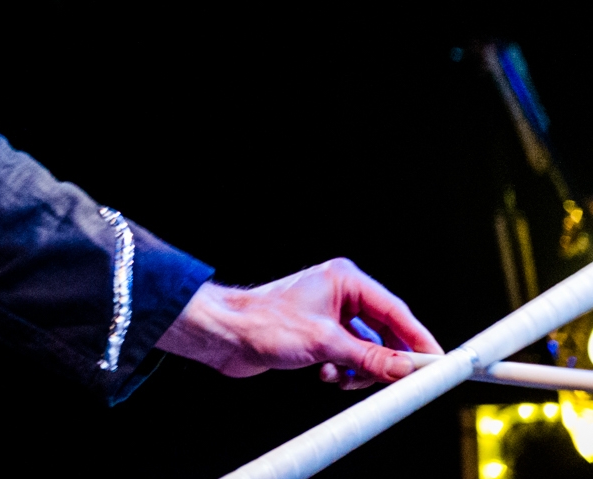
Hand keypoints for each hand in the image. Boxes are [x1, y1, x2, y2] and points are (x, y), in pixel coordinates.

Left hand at [158, 258, 443, 388]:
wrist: (224, 335)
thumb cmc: (263, 323)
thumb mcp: (325, 344)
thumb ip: (371, 359)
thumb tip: (406, 370)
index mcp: (344, 280)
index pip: (396, 311)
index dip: (419, 339)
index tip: (439, 362)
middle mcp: (340, 293)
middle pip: (385, 332)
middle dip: (385, 360)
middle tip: (395, 382)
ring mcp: (330, 314)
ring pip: (368, 349)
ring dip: (360, 370)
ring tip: (340, 376)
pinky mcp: (320, 334)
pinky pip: (350, 357)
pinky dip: (344, 371)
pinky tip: (326, 375)